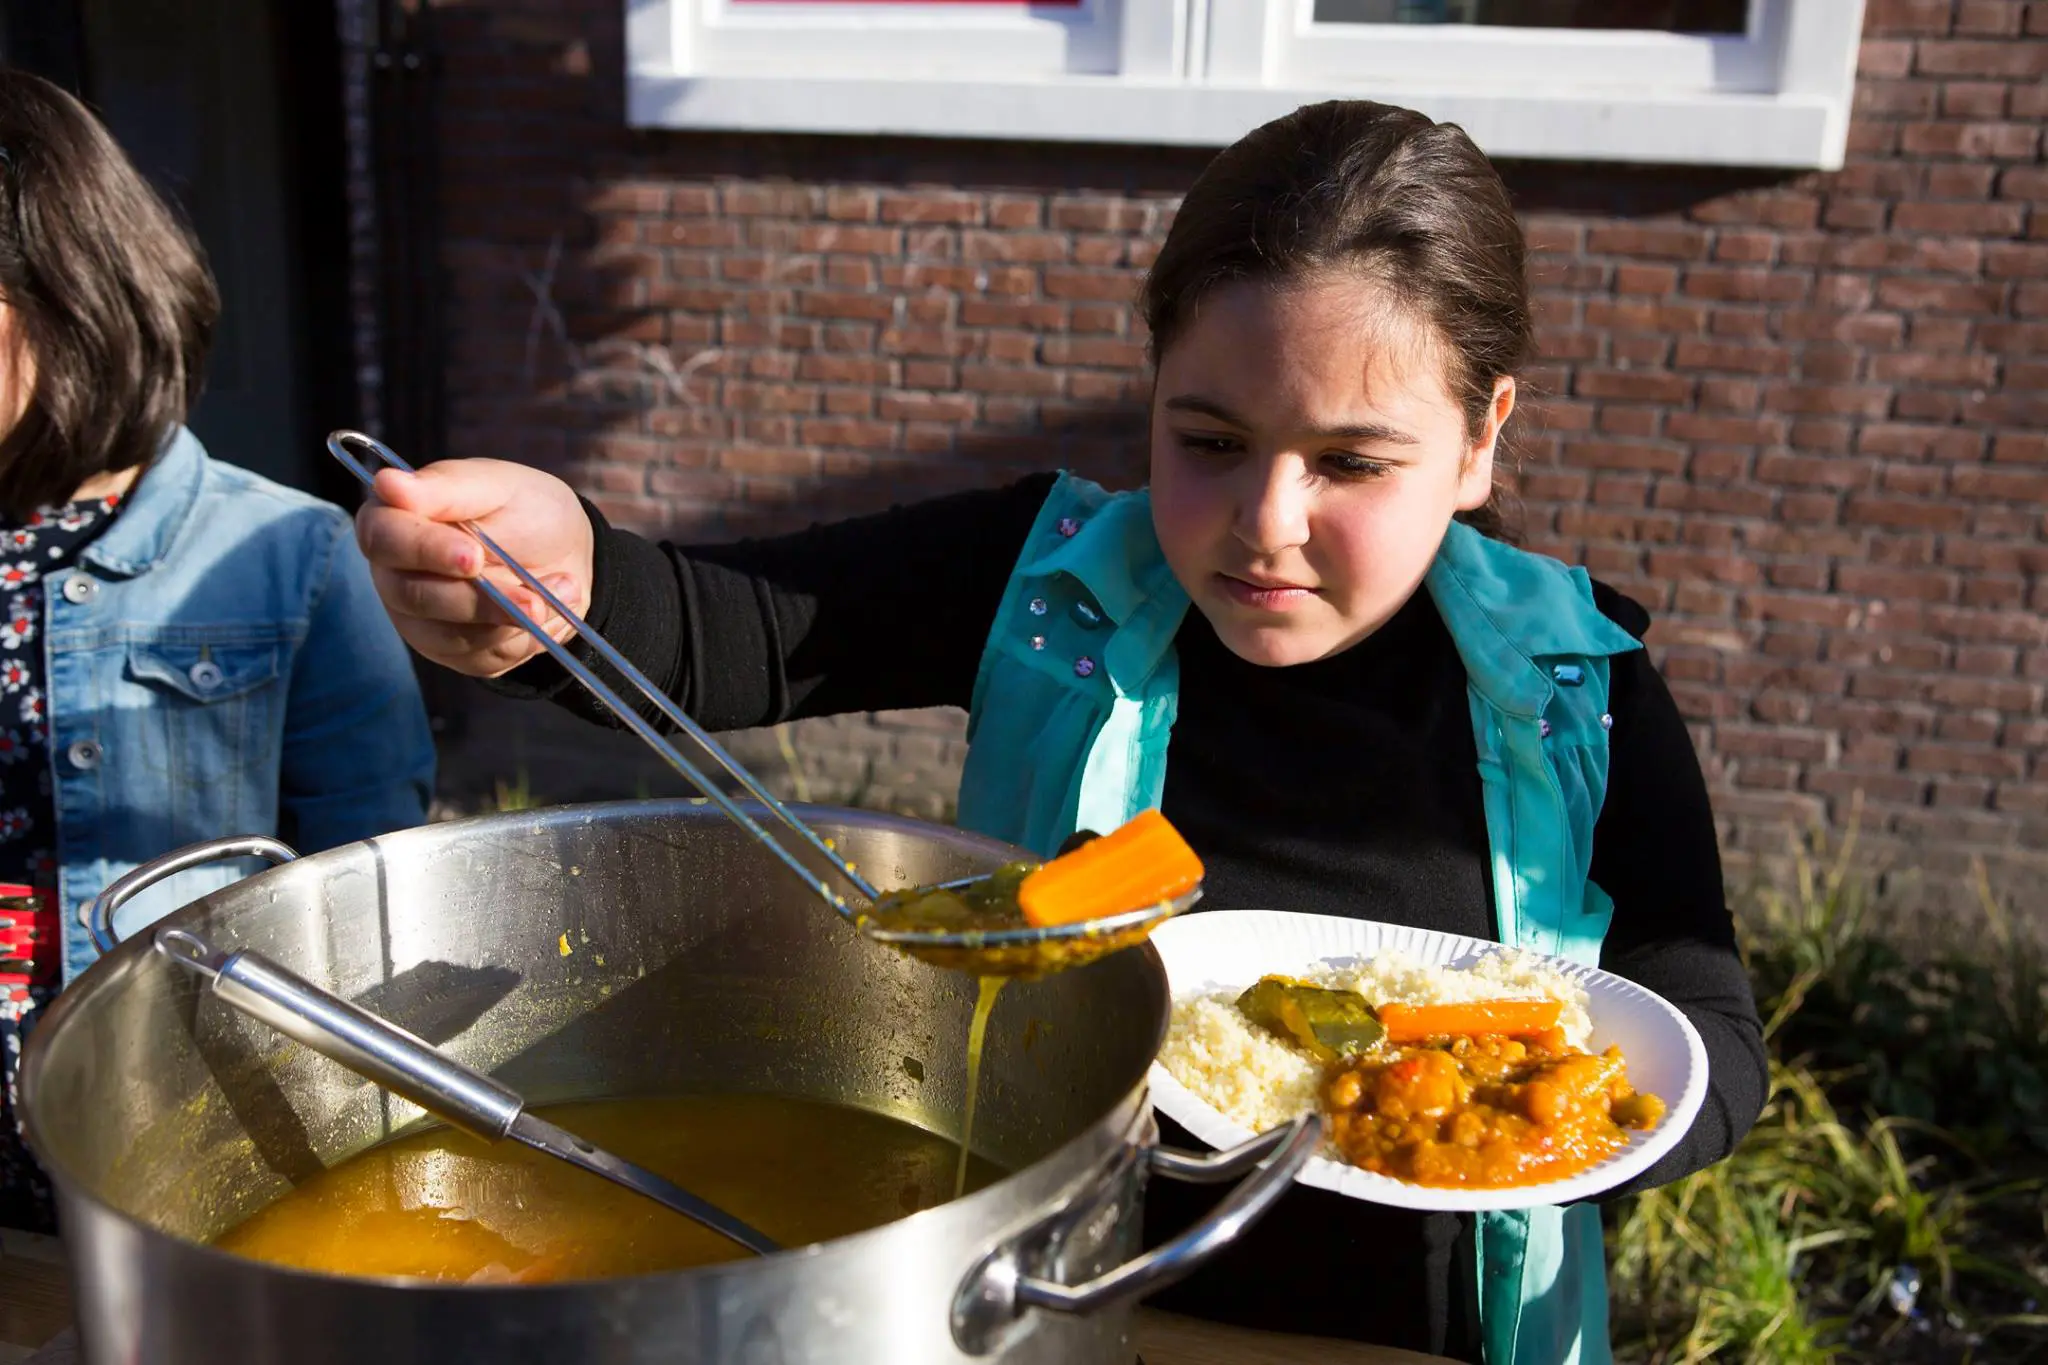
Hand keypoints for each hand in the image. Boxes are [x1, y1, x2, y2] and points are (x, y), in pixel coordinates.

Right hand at [354, 459, 594, 677]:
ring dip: (513, 617)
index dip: (425, 550)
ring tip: (563, 587)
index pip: (383, 538)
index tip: (473, 556)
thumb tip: (387, 484)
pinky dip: (523, 636)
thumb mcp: (498, 486)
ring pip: (450, 635)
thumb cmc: (524, 509)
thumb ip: (445, 488)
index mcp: (394, 520)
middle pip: (414, 597)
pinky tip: (550, 609)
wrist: (566, 555)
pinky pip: (480, 655)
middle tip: (534, 598)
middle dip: (480, 599)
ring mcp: (420, 618)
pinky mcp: (452, 651)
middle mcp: (395, 573)